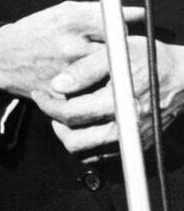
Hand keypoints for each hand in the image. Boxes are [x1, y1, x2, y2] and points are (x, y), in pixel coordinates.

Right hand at [0, 1, 143, 99]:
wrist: (1, 58)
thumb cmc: (36, 32)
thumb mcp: (63, 12)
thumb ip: (101, 12)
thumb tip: (139, 14)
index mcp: (71, 21)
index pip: (117, 26)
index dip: (121, 33)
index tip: (117, 34)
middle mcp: (71, 46)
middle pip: (117, 53)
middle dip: (118, 55)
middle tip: (110, 55)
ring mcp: (67, 71)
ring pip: (108, 76)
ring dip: (108, 74)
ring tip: (97, 69)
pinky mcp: (63, 93)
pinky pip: (91, 93)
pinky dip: (93, 90)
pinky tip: (85, 83)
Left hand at [32, 39, 183, 155]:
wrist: (183, 76)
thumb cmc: (150, 59)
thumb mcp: (116, 53)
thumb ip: (84, 69)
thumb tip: (57, 84)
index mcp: (118, 102)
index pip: (70, 114)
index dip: (48, 104)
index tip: (40, 94)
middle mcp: (127, 127)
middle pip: (74, 141)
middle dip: (55, 122)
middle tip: (50, 105)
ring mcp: (133, 140)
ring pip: (86, 153)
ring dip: (68, 136)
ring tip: (65, 115)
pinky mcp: (137, 146)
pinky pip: (102, 156)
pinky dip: (86, 145)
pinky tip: (83, 125)